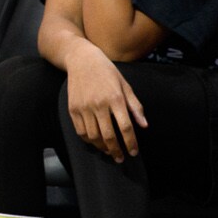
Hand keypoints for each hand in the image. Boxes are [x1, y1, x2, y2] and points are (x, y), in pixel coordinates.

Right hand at [65, 47, 148, 161]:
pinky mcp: (73, 108)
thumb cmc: (107, 72)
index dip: (131, 142)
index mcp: (115, 98)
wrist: (82, 60)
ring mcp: (84, 107)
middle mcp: (99, 104)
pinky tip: (95, 142)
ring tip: (109, 151)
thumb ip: (135, 106)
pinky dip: (88, 140)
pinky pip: (81, 131)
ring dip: (102, 148)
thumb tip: (144, 125)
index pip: (125, 127)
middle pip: (108, 135)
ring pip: (93, 136)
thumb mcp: (125, 85)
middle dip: (116, 150)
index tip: (134, 152)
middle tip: (121, 158)